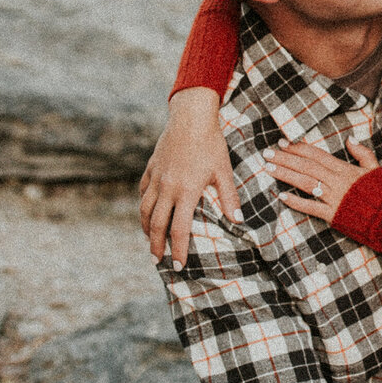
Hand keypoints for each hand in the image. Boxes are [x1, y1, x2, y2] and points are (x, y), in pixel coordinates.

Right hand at [140, 88, 240, 269]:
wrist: (191, 117)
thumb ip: (229, 197)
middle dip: (156, 246)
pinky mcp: (151, 167)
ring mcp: (156, 177)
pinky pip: (143, 192)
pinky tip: (147, 212)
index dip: (179, 250)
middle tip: (158, 261)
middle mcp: (168, 188)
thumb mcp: (224, 171)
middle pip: (156, 224)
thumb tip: (237, 220)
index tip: (179, 265)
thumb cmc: (211, 144)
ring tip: (149, 241)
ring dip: (145, 229)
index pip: (180, 230)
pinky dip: (144, 205)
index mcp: (186, 192)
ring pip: (145, 209)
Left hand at [267, 137, 380, 223]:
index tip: (282, 142)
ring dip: (285, 174)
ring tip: (268, 168)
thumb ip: (362, 153)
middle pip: (306, 166)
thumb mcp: (376, 168)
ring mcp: (333, 198)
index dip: (298, 147)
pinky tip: (281, 195)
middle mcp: (337, 181)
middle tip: (266, 153)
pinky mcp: (333, 215)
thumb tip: (350, 138)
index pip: (317, 155)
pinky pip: (311, 207)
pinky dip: (296, 202)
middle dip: (284, 158)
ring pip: (305, 183)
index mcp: (345, 169)